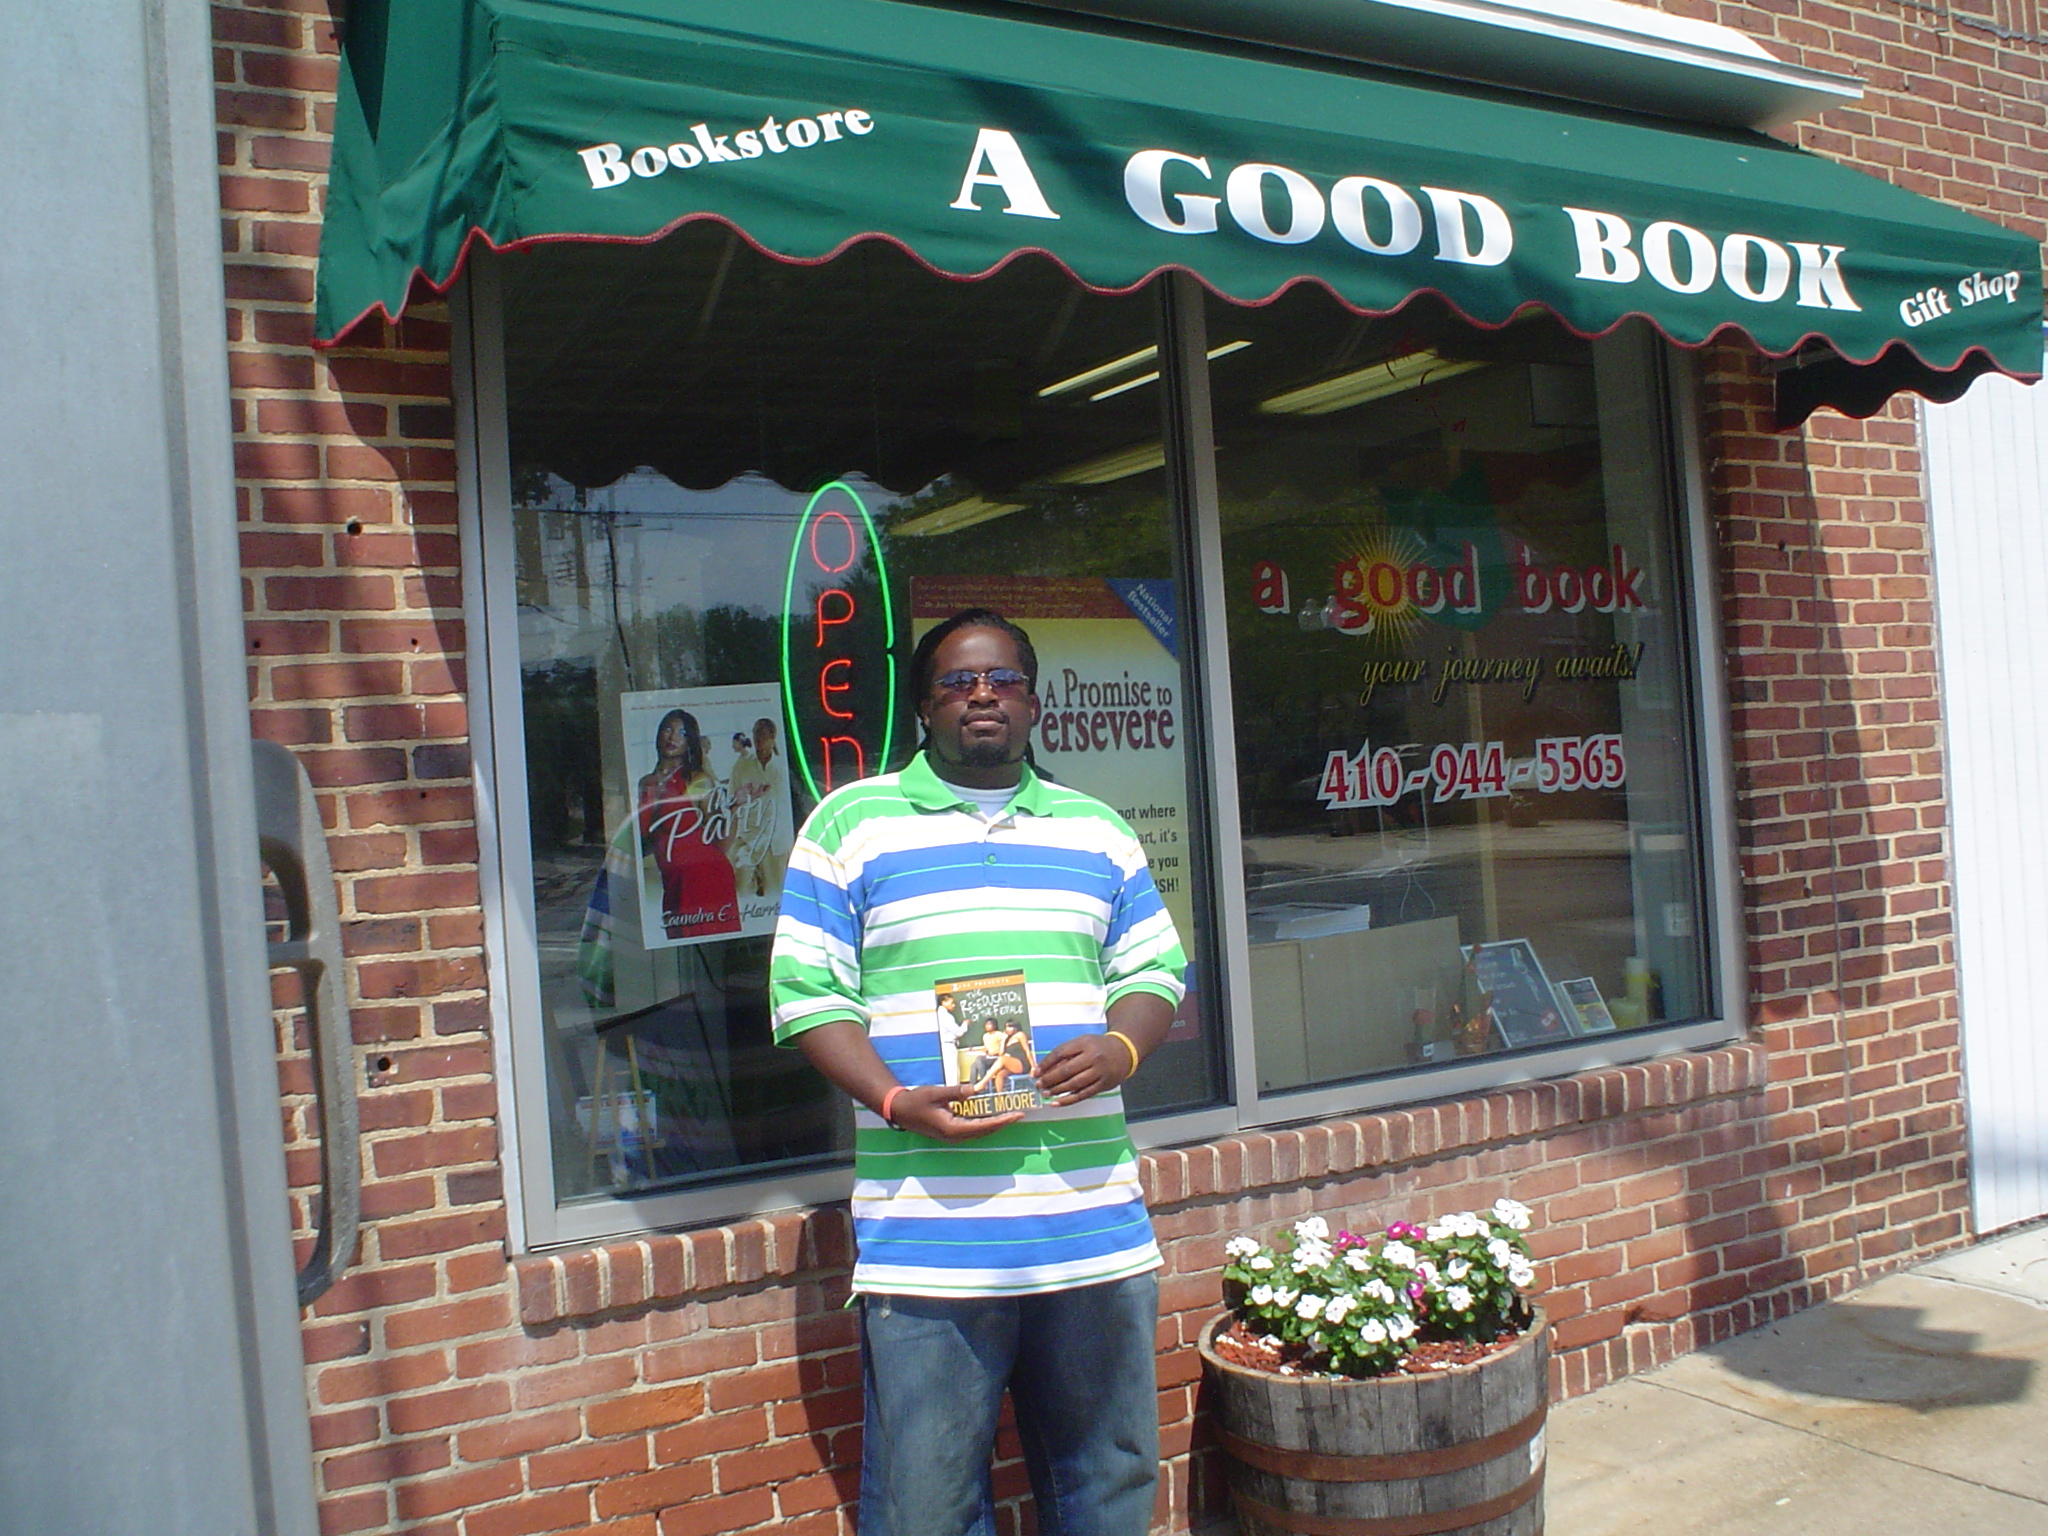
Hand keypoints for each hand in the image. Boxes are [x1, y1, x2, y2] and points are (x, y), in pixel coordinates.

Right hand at [889, 1083, 1024, 1139]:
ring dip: (995, 1124)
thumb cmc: (916, 1101)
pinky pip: (972, 1128)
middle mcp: (954, 1135)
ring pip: (979, 1131)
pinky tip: (992, 1115)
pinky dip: (984, 1122)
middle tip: (1019, 1114)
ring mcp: (952, 1135)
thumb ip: (956, 1092)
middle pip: (984, 1131)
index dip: (1001, 1121)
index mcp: (952, 1128)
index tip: (1016, 1115)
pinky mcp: (950, 1131)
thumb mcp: (936, 1093)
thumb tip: (975, 1089)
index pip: (983, 1126)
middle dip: (1002, 1123)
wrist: (899, 1110)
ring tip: (1009, 1115)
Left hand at [1034, 1033, 1130, 1106]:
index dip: (1046, 1063)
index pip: (1061, 1053)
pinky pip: (1083, 1095)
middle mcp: (1092, 1057)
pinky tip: (1056, 1103)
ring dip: (1057, 1090)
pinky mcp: (1103, 1085)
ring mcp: (1099, 1072)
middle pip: (1066, 1070)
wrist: (1124, 1052)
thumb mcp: (1083, 1042)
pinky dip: (1068, 1100)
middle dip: (1049, 1079)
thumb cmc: (1098, 1047)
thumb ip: (1067, 1053)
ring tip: (1045, 1094)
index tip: (1036, 1072)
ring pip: (1074, 1084)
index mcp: (1085, 1043)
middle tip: (1038, 1085)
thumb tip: (1045, 1068)